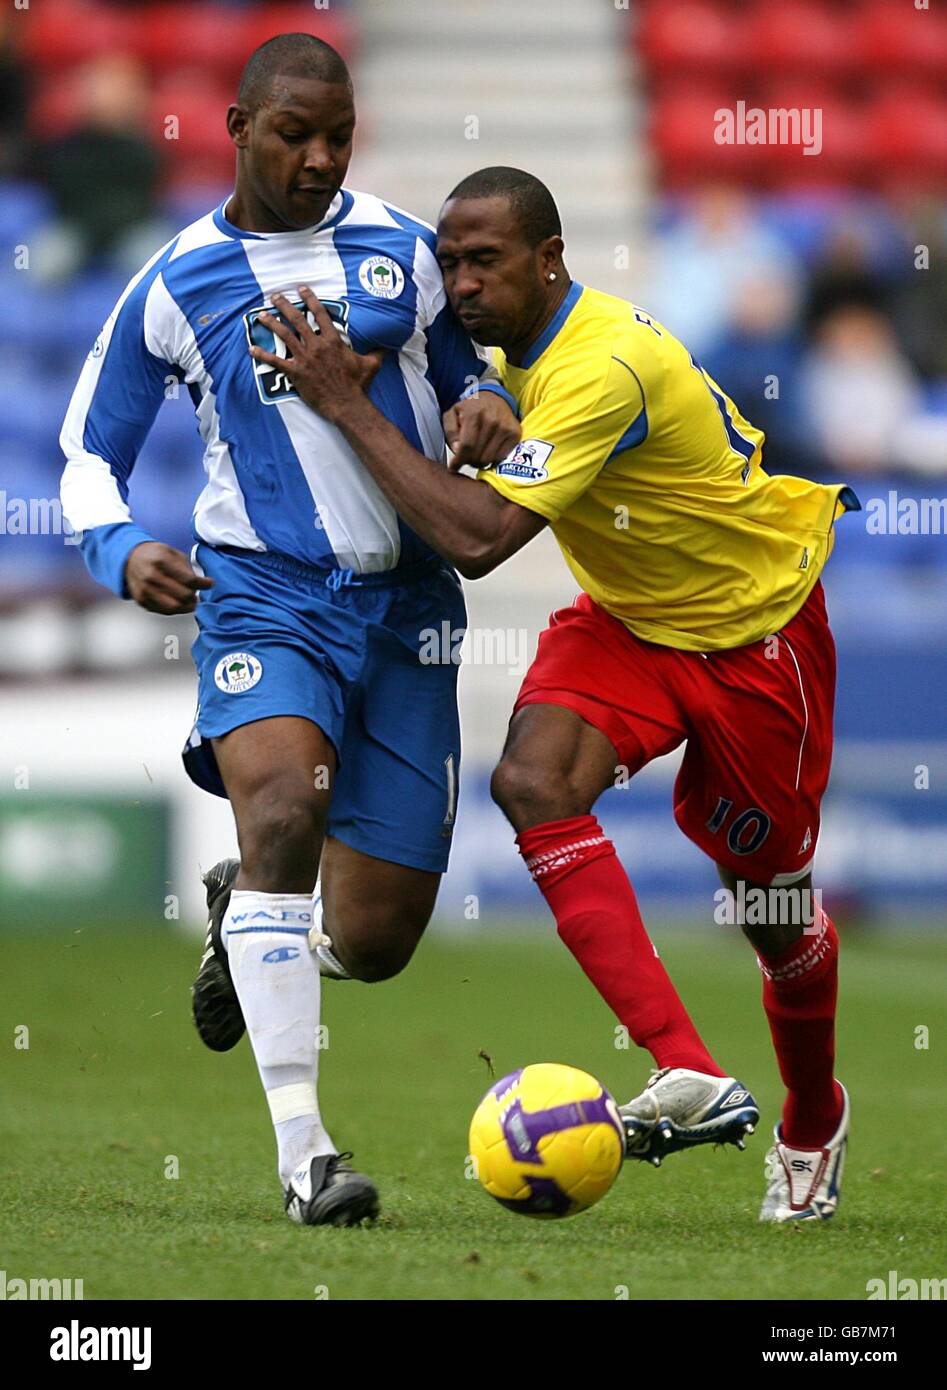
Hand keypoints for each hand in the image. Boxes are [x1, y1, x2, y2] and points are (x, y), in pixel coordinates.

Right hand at [125, 542, 212, 614]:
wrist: (129, 559)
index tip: (210, 583)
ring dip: (186, 606)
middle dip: (195, 597)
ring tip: (190, 601)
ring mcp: (145, 590)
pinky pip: (164, 611)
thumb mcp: (172, 552)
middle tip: (197, 594)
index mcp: (161, 560)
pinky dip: (175, 609)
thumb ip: (187, 567)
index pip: (188, 579)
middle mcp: (151, 576)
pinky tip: (178, 602)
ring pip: (174, 607)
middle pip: (183, 595)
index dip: (203, 584)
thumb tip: (200, 583)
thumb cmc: (154, 555)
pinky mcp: (141, 601)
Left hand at [250, 287, 384, 422]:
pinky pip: (276, 361)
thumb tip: (389, 344)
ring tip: (261, 315)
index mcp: (333, 340)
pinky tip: (251, 348)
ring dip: (271, 323)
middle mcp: (317, 345)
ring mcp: (305, 358)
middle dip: (284, 305)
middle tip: (275, 296)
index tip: (302, 289)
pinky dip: (263, 354)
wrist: (347, 404)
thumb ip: (377, 351)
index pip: (320, 313)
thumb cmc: (358, 385)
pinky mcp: (296, 372)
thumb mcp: (372, 364)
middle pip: (297, 319)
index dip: (310, 298)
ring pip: (284, 335)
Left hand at [443, 391, 520, 470]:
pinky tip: (487, 452)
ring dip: (480, 462)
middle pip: (478, 455)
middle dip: (468, 461)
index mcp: (474, 414)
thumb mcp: (452, 414)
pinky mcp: (515, 434)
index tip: (453, 467)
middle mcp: (492, 420)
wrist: (494, 399)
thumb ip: (450, 432)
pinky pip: (501, 457)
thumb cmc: (470, 409)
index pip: (467, 446)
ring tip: (476, 454)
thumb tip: (457, 450)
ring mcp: (505, 427)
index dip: (459, 460)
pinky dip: (492, 459)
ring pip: (489, 459)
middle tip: (466, 457)